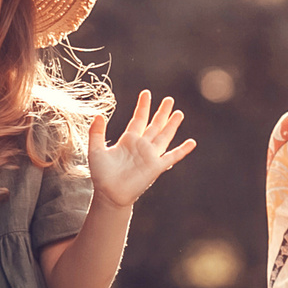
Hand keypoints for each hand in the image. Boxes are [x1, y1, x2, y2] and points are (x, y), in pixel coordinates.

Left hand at [87, 89, 196, 208]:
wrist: (109, 194)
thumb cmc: (101, 174)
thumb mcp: (95, 150)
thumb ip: (96, 133)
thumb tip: (99, 115)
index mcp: (128, 140)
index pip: (138, 119)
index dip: (143, 106)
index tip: (146, 93)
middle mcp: (141, 146)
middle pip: (155, 125)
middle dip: (162, 112)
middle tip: (169, 99)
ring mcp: (150, 156)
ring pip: (164, 136)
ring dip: (172, 125)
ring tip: (179, 113)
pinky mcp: (156, 167)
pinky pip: (172, 156)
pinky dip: (182, 150)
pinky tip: (191, 143)